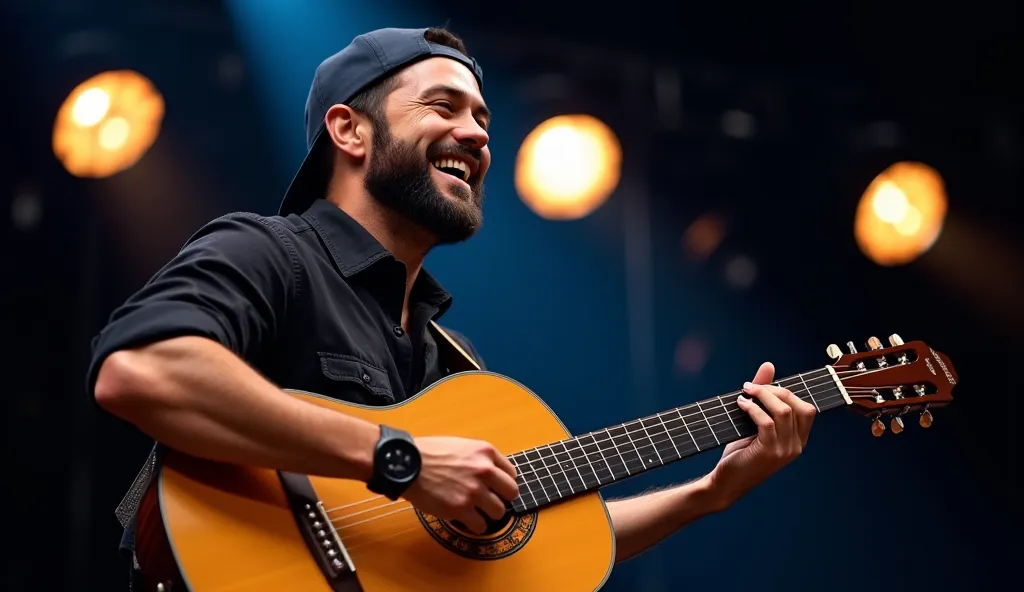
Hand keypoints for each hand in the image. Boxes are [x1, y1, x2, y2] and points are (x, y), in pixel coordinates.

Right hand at [401, 436, 519, 533]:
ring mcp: (474, 491)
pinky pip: (480, 525)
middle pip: (511, 493)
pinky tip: (467, 520)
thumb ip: (479, 458)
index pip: (511, 473)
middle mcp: (484, 470)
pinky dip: (475, 526)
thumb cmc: (429, 453)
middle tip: (489, 501)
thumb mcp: (461, 445)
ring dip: (488, 514)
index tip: (496, 488)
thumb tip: (491, 473)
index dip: (503, 483)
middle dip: (501, 498)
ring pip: (498, 511)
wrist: (407, 463)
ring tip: (476, 512)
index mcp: (486, 452)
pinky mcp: (461, 509)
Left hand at [707, 362, 816, 506]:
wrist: (725, 483)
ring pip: (783, 411)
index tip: (763, 387)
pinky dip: (752, 408)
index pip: (807, 408)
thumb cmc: (740, 453)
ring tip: (745, 392)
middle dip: (774, 390)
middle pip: (798, 405)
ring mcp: (785, 450)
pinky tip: (740, 404)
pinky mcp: (769, 452)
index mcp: (798, 440)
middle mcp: (796, 446)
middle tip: (751, 387)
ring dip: (762, 396)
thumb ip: (763, 396)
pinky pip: (766, 422)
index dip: (786, 392)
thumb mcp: (755, 423)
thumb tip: (769, 365)